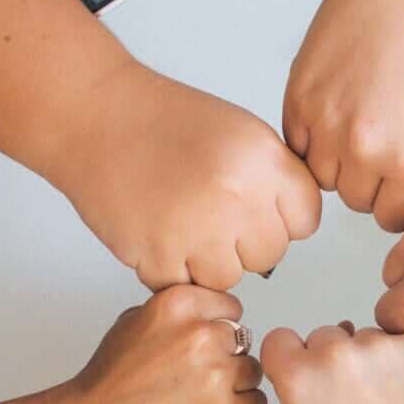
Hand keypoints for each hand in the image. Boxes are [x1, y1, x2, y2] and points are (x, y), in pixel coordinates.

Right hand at [42, 286, 267, 403]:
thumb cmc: (105, 382)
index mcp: (179, 304)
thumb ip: (176, 314)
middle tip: (195, 379)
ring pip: (253, 372)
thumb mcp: (133, 322)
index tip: (202, 347)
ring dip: (235, 386)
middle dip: (226, 358)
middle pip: (243, 341)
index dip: (218, 329)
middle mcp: (201, 333)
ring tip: (200, 400)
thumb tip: (208, 318)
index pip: (230, 307)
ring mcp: (216, 373)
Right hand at [57, 65, 320, 289]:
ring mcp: (197, 230)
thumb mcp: (241, 132)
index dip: (281, 218)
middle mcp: (236, 196)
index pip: (305, 220)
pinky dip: (170, 269)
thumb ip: (273, 179)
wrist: (97, 116)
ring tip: (181, 222)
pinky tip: (158, 232)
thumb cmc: (165, 121)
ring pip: (229, 278)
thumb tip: (290, 226)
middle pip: (269, 255)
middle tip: (211, 214)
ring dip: (207, 261)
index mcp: (263, 160)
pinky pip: (184, 287)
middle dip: (244, 242)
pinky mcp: (158, 256)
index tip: (258, 210)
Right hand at [261, 323, 403, 403]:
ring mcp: (379, 343)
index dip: (294, 356)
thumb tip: (318, 359)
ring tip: (394, 398)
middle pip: (324, 335)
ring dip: (374, 356)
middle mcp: (334, 353)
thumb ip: (307, 390)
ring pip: (366, 335)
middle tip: (360, 396)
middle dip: (336, 357)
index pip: (279, 339)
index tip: (310, 373)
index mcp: (299, 380)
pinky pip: (401, 338)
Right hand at [283, 0, 403, 231]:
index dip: (395, 199)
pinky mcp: (296, 102)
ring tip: (355, 123)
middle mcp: (364, 151)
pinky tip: (335, 108)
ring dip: (336, 161)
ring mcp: (325, 127)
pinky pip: (297, 146)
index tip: (395, 183)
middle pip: (354, 201)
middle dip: (367, 180)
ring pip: (322, 178)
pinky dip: (312, 137)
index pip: (392, 216)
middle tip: (377, 144)